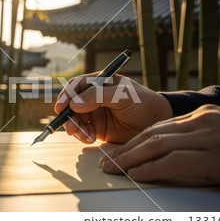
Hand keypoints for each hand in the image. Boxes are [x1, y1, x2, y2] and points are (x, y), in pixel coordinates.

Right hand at [54, 73, 172, 143]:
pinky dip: (83, 135)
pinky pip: (83, 131)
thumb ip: (98, 97)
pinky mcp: (99, 128)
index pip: (76, 85)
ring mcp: (95, 113)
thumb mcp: (123, 95)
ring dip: (75, 127)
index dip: (66, 95)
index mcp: (99, 82)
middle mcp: (94, 97)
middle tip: (71, 128)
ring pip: (75, 119)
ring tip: (83, 135)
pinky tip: (91, 138)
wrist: (158, 122)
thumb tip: (74, 104)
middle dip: (68, 116)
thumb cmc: (144, 102)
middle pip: (72, 104)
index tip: (60, 108)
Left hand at [100, 104, 219, 195]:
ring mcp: (210, 138)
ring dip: (131, 159)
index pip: (159, 127)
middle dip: (126, 149)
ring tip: (113, 168)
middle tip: (107, 160)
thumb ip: (200, 138)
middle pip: (153, 134)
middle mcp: (203, 122)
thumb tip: (173, 153)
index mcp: (204, 116)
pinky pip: (175, 162)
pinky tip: (137, 174)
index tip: (120, 151)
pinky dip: (152, 169)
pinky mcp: (218, 158)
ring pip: (158, 145)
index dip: (135, 141)